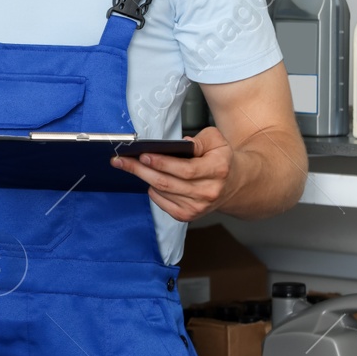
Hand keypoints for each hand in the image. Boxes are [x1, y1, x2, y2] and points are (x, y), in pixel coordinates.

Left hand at [112, 127, 231, 221]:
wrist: (234, 184)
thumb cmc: (220, 159)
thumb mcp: (216, 141)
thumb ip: (198, 140)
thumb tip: (176, 146)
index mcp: (218, 170)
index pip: (186, 170)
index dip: (162, 163)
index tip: (143, 155)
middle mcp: (209, 191)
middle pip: (168, 183)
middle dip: (141, 170)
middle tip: (122, 160)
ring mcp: (199, 207)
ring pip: (163, 192)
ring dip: (144, 178)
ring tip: (129, 166)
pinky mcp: (189, 215)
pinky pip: (163, 203)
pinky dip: (153, 191)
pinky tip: (149, 181)